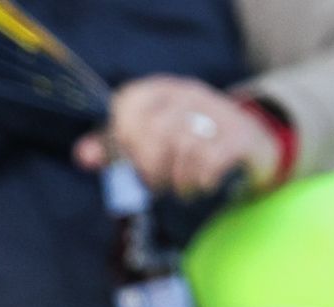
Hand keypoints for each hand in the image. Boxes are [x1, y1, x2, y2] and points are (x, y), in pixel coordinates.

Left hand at [75, 77, 279, 197]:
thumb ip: (114, 148)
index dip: (122, 137)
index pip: (128, 103)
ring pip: (183, 147)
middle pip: (155, 130)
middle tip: (156, 184)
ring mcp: (217, 111)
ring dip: (176, 179)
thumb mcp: (150, 140)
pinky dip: (200, 181)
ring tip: (180, 188)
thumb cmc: (188, 144)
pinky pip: (209, 160)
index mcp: (161, 90)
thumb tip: (82, 155)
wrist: (251, 143)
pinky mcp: (239, 136)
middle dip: (150, 167)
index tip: (129, 159)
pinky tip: (202, 186)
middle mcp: (188, 93)